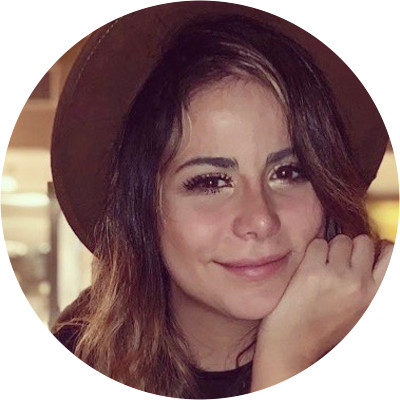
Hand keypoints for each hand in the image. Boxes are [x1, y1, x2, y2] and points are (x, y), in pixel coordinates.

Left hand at [251, 234, 392, 389]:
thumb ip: (370, 284)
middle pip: (363, 241)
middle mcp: (360, 284)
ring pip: (340, 240)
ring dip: (331, 249)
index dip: (378, 250)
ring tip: (323, 268)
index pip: (391, 254)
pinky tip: (308, 268)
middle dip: (352, 248)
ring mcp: (335, 276)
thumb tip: (373, 255)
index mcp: (376, 295)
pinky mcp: (311, 271)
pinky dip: (313, 251)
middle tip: (340, 262)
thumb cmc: (327, 327)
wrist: (294, 342)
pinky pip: (317, 243)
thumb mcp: (362, 309)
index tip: (366, 255)